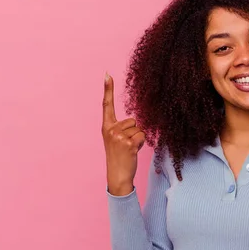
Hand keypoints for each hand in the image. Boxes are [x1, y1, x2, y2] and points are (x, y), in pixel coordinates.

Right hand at [102, 72, 145, 194]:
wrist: (117, 175)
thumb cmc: (119, 157)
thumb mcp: (115, 140)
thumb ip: (121, 129)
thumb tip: (134, 121)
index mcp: (106, 127)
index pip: (106, 105)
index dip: (107, 89)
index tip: (107, 74)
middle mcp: (110, 129)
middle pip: (132, 120)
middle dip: (134, 132)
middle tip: (126, 146)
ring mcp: (118, 136)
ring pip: (138, 128)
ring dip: (138, 139)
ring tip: (129, 149)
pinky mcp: (128, 143)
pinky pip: (142, 136)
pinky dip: (142, 144)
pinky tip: (133, 152)